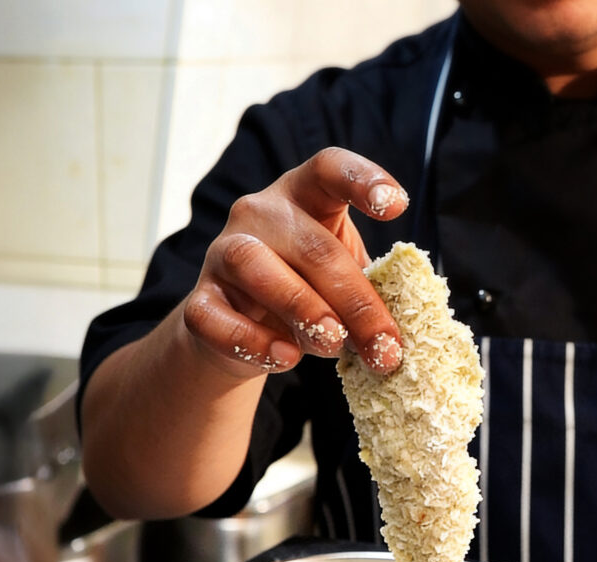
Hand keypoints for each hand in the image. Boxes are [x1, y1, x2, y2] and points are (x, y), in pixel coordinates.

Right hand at [183, 147, 407, 377]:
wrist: (245, 339)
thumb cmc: (308, 297)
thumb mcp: (344, 288)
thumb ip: (369, 297)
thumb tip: (394, 340)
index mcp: (303, 196)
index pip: (329, 168)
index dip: (363, 180)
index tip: (398, 206)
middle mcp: (258, 213)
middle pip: (310, 245)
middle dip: (355, 301)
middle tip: (384, 346)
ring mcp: (223, 253)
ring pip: (255, 266)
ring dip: (302, 308)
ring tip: (334, 344)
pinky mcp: (198, 302)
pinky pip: (217, 318)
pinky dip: (253, 342)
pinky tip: (286, 358)